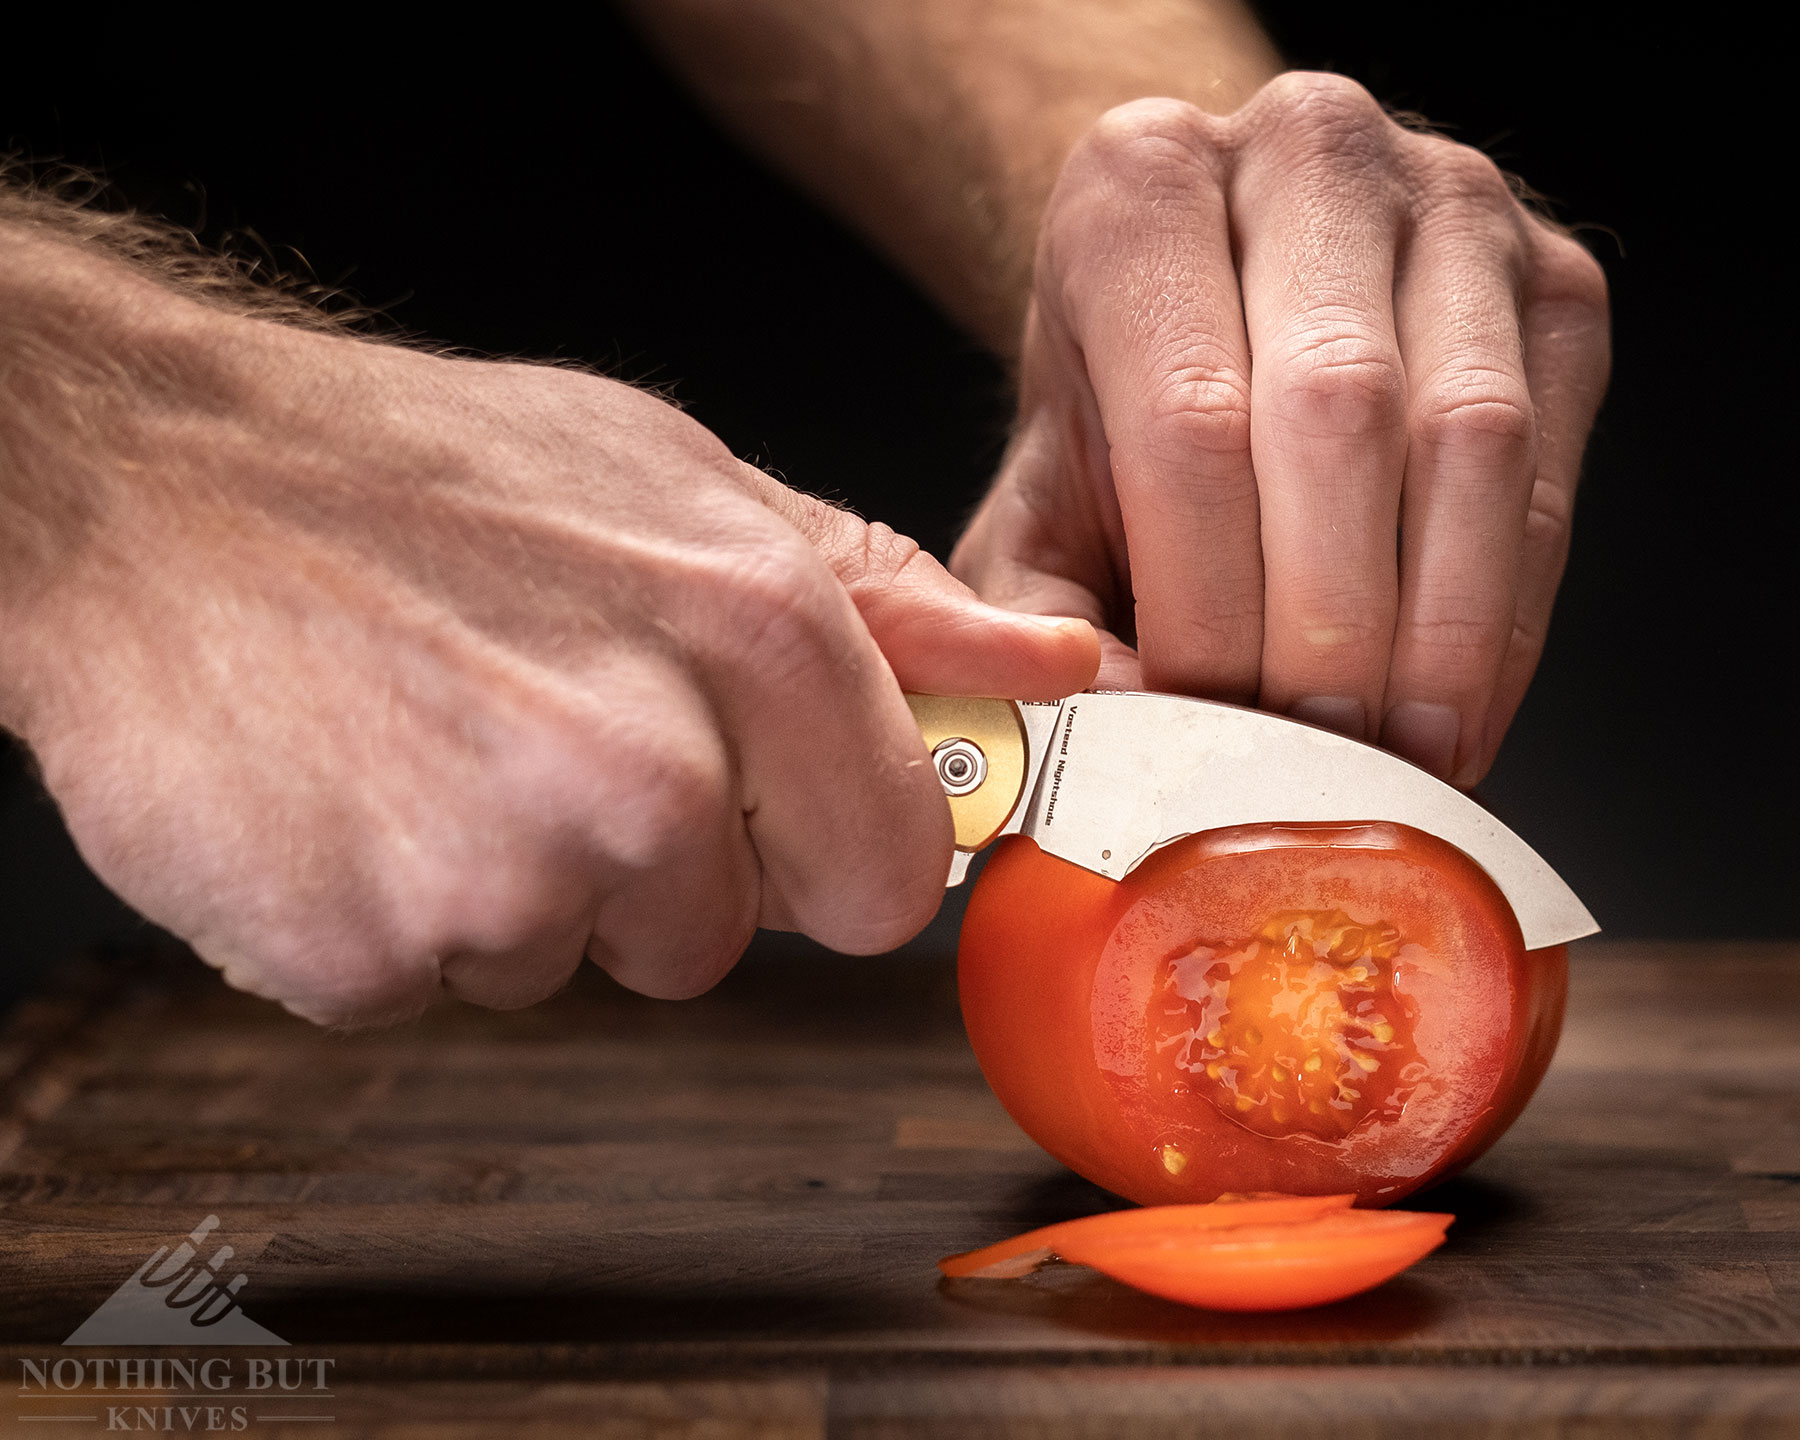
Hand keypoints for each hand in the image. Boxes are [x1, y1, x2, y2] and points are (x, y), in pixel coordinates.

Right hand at [0, 270, 1097, 1024]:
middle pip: (723, 939)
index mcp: (752, 633)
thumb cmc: (419, 474)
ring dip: (518, 887)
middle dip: (659, 873)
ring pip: (574, 963)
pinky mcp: (370, 952)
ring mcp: (504, 873)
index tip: (771, 816)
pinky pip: (439, 986)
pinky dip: (399, 918)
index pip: (895, 873)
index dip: (831, 856)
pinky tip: (353, 793)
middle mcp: (646, 765)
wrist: (140, 485)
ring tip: (433, 744)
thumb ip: (882, 598)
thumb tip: (1054, 667)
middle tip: (544, 740)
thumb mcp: (676, 481)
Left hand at [951, 72, 1609, 785]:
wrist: (1200, 294)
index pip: (1191, 418)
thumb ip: (1028, 618)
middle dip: (1328, 625)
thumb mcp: (1033, 498)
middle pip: (1340, 412)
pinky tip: (1455, 709)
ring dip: (1436, 631)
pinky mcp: (1553, 283)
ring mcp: (1451, 205)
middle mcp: (1304, 156)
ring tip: (1390, 755)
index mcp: (1140, 191)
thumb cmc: (1117, 406)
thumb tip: (1118, 731)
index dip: (1210, 601)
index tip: (1206, 722)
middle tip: (1304, 758)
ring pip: (1470, 434)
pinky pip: (1552, 472)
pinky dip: (1506, 617)